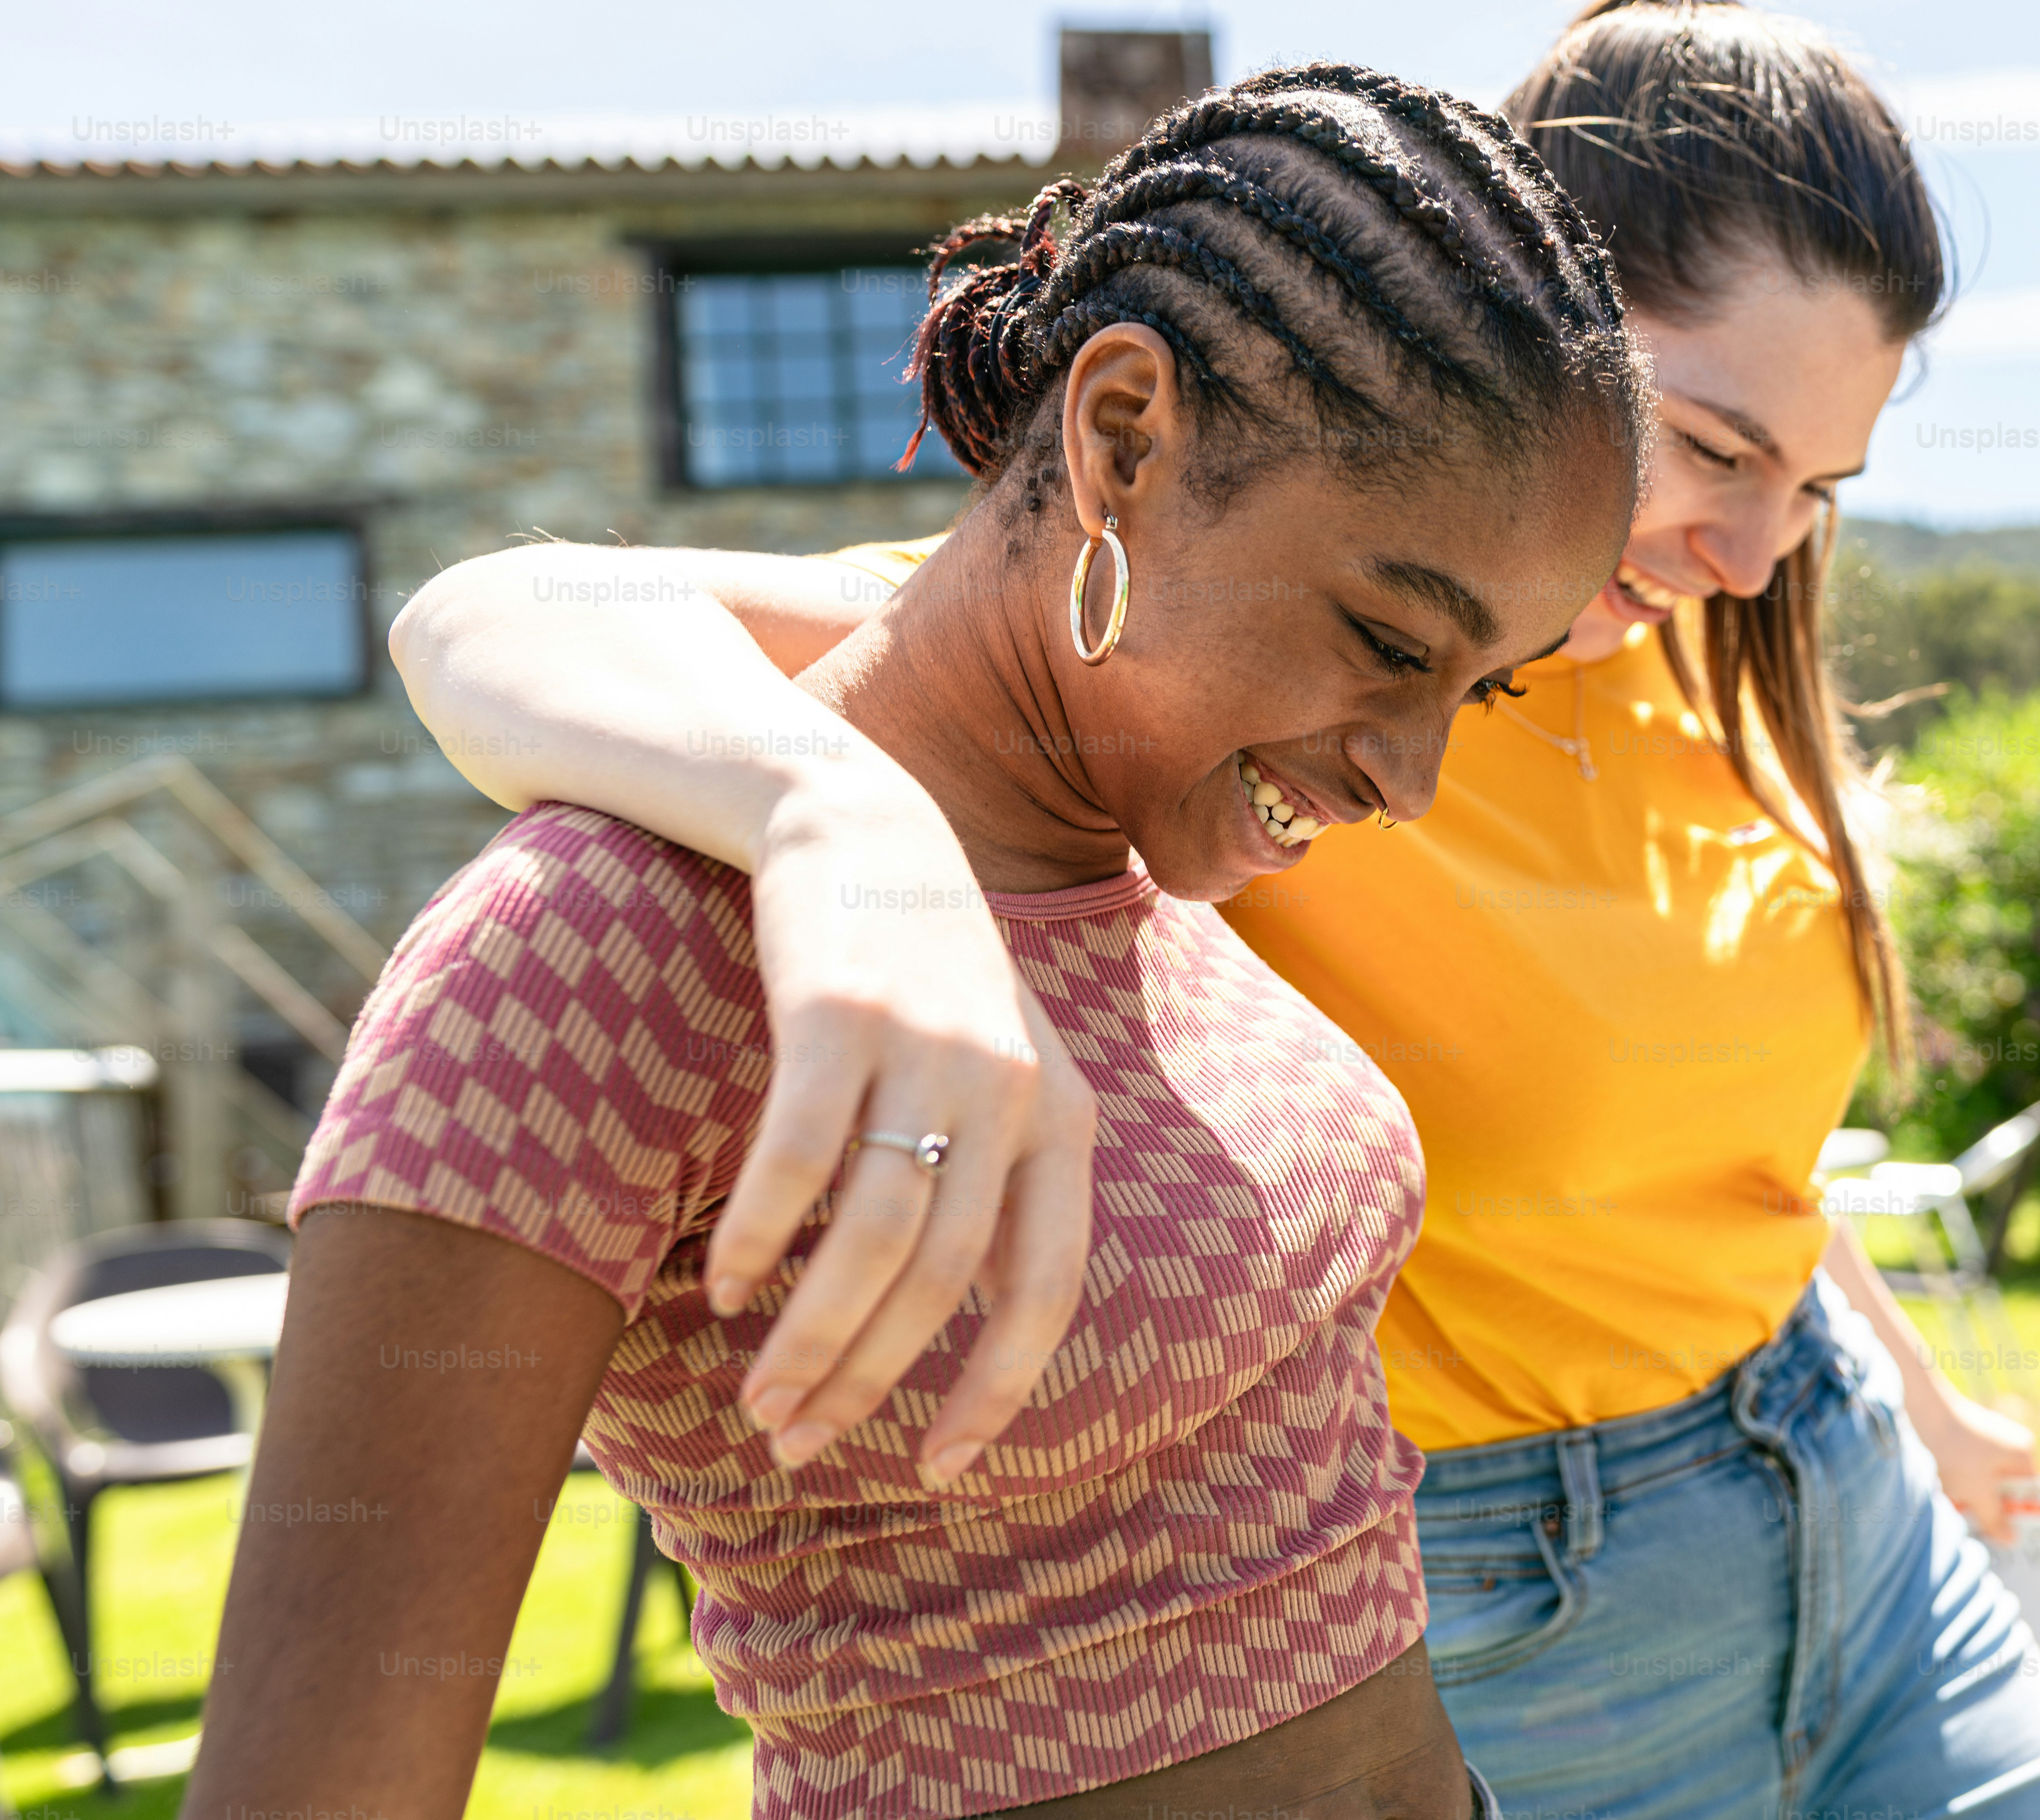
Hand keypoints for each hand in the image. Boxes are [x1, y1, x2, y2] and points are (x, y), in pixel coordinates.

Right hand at [704, 769, 1096, 1488]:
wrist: (857, 818)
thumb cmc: (923, 975)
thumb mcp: (999, 1068)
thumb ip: (998, 1181)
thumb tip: (969, 1326)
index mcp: (1064, 1115)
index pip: (1048, 1290)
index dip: (996, 1392)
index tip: (939, 1471)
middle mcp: (1010, 1089)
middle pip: (942, 1282)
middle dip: (868, 1381)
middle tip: (799, 1444)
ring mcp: (925, 1050)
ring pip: (870, 1239)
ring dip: (808, 1337)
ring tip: (759, 1399)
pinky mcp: (836, 1017)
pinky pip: (796, 1162)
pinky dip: (758, 1241)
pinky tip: (725, 1291)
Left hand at [1907, 1375, 2039, 1545]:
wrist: (1922, 1411)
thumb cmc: (1956, 1451)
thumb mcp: (1978, 1492)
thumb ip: (1996, 1517)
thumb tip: (2013, 1540)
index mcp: (2023, 1454)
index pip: (2033, 1492)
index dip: (2024, 1516)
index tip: (2013, 1537)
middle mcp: (2010, 1444)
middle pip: (2008, 1488)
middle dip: (1994, 1508)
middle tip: (1984, 1529)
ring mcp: (1988, 1439)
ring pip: (1986, 1481)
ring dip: (1974, 1496)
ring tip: (1959, 1506)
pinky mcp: (1966, 1439)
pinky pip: (1970, 1470)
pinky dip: (1961, 1483)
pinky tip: (1947, 1489)